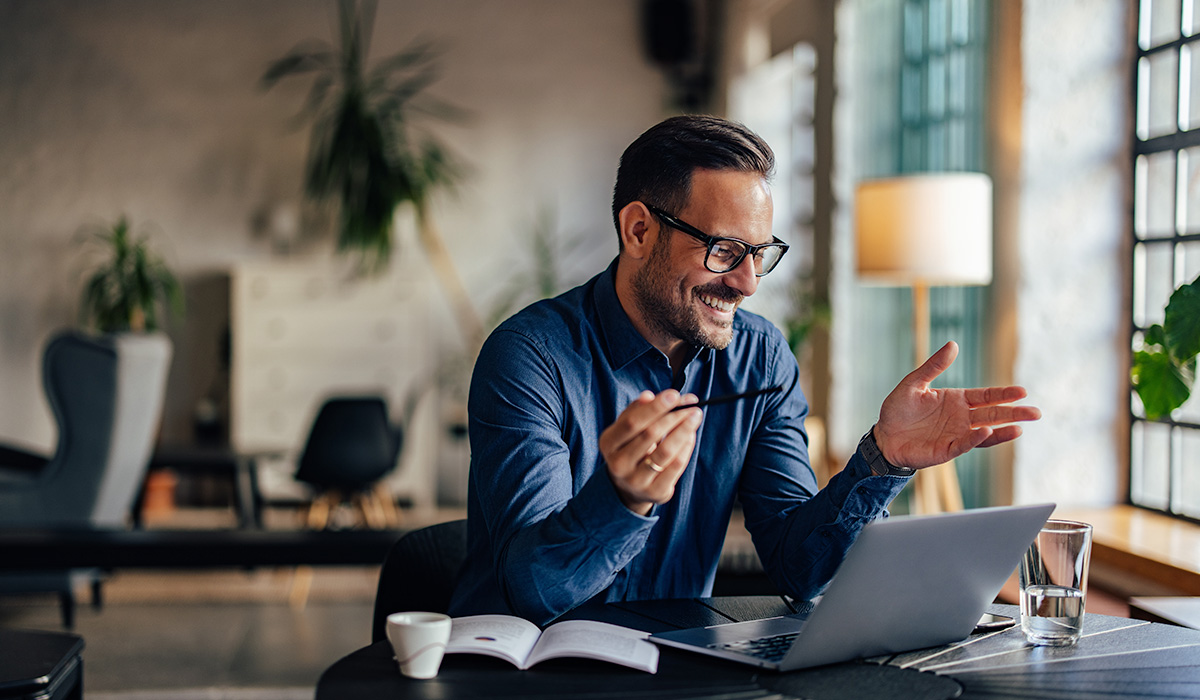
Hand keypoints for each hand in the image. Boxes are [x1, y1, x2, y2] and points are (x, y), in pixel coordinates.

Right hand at [599, 389, 702, 514]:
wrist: (629, 488)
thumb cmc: (631, 449)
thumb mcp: (627, 430)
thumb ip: (637, 411)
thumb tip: (648, 396)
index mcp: (608, 443)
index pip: (631, 422)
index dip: (654, 408)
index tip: (674, 395)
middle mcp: (619, 464)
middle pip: (649, 435)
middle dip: (673, 416)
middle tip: (691, 404)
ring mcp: (636, 481)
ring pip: (665, 451)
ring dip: (683, 430)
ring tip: (695, 416)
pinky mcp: (655, 492)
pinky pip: (676, 466)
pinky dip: (686, 447)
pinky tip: (691, 435)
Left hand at [874, 341, 1040, 468]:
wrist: (883, 435)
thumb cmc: (898, 410)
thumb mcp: (914, 383)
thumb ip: (934, 366)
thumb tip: (953, 344)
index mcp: (957, 400)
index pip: (986, 396)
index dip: (1004, 394)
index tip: (1023, 392)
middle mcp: (961, 418)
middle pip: (993, 415)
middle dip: (1014, 413)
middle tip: (1036, 412)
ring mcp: (956, 435)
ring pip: (985, 433)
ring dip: (1002, 431)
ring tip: (1020, 427)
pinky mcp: (946, 450)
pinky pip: (964, 445)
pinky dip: (975, 439)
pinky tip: (986, 432)